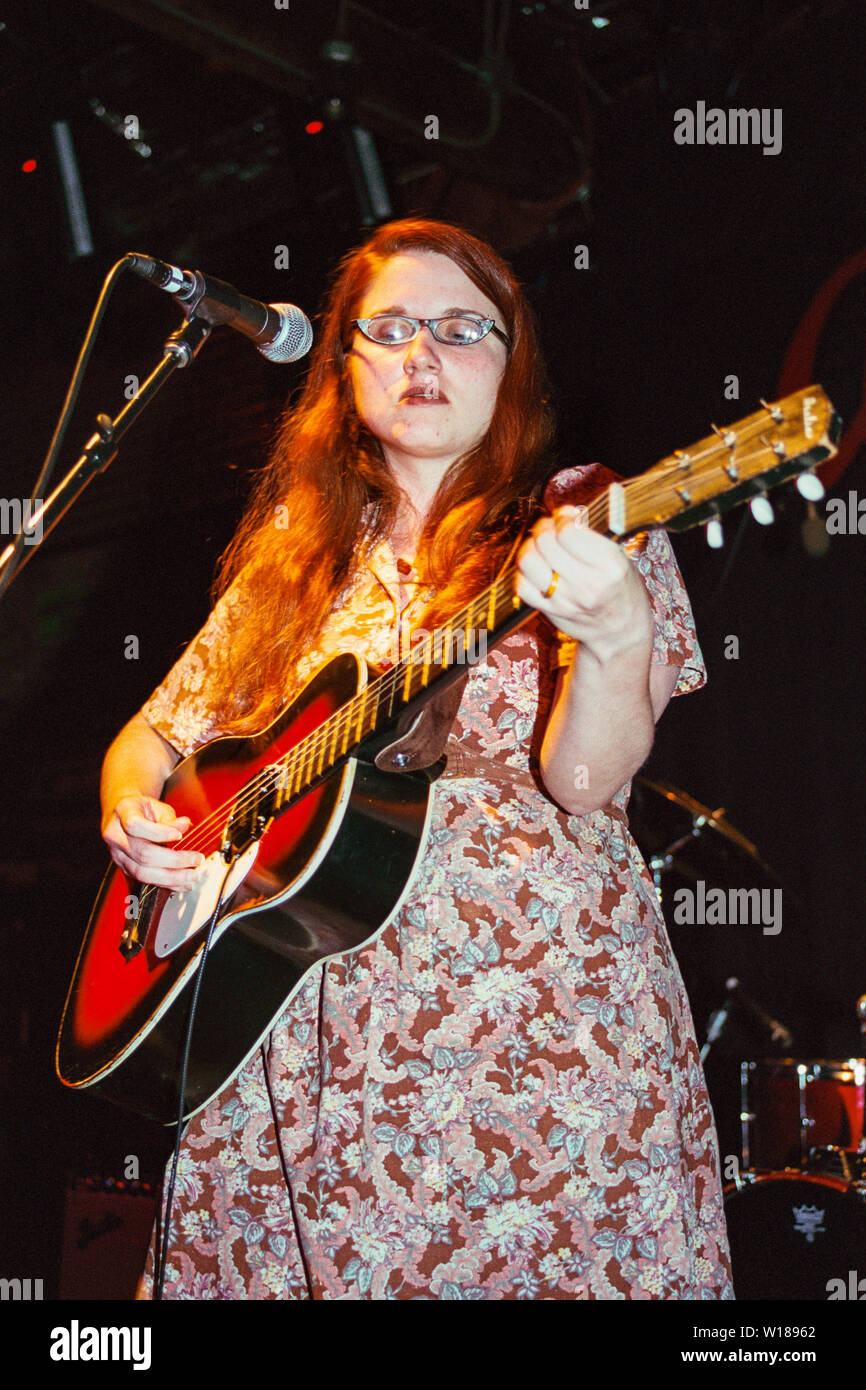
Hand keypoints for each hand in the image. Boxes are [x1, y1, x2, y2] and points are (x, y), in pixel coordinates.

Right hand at [102, 795, 203, 888]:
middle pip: (143, 854)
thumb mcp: (157, 806)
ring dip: (172, 877)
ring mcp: (118, 855)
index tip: (179, 836)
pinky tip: (183, 884)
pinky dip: (167, 884)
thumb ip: (170, 818)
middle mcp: (116, 836)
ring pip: (142, 873)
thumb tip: (184, 826)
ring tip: (193, 876)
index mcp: (123, 813)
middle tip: (197, 859)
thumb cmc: (142, 809)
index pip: (135, 826)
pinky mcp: (125, 869)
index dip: (158, 833)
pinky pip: (145, 881)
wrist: (123, 816)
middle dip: (174, 860)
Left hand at [515, 504, 653, 663]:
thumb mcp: (620, 557)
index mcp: (610, 566)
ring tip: (540, 544)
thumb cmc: (621, 588)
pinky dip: (524, 572)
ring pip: (528, 561)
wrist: (620, 630)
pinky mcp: (550, 611)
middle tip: (550, 527)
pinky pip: (522, 585)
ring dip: (531, 546)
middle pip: (546, 542)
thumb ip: (593, 536)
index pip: (569, 531)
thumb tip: (565, 514)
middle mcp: (587, 584)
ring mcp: (566, 600)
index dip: (563, 517)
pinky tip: (536, 567)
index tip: (566, 516)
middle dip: (545, 527)